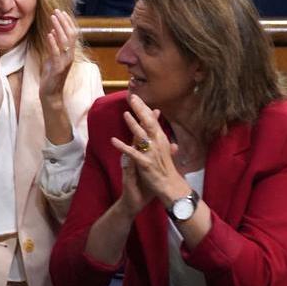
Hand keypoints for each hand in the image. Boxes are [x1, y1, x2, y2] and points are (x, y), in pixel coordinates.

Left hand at [38, 9, 77, 104]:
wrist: (51, 94)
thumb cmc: (51, 76)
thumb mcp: (53, 58)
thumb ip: (54, 46)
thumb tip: (54, 31)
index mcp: (69, 53)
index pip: (72, 34)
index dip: (67, 22)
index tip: (61, 12)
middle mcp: (70, 56)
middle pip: (70, 35)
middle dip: (63, 21)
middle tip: (56, 11)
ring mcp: (65, 62)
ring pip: (65, 41)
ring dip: (58, 28)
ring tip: (52, 17)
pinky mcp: (57, 68)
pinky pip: (56, 53)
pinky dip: (53, 42)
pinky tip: (49, 34)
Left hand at [110, 93, 191, 207]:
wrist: (171, 188)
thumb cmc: (168, 172)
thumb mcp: (168, 156)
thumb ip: (167, 147)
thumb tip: (173, 142)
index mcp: (162, 141)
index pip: (152, 121)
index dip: (145, 109)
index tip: (138, 98)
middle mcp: (158, 144)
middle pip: (148, 123)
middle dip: (140, 110)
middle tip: (132, 97)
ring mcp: (151, 153)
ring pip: (141, 136)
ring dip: (133, 124)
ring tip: (125, 114)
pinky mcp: (145, 164)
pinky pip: (132, 154)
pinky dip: (123, 147)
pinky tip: (114, 140)